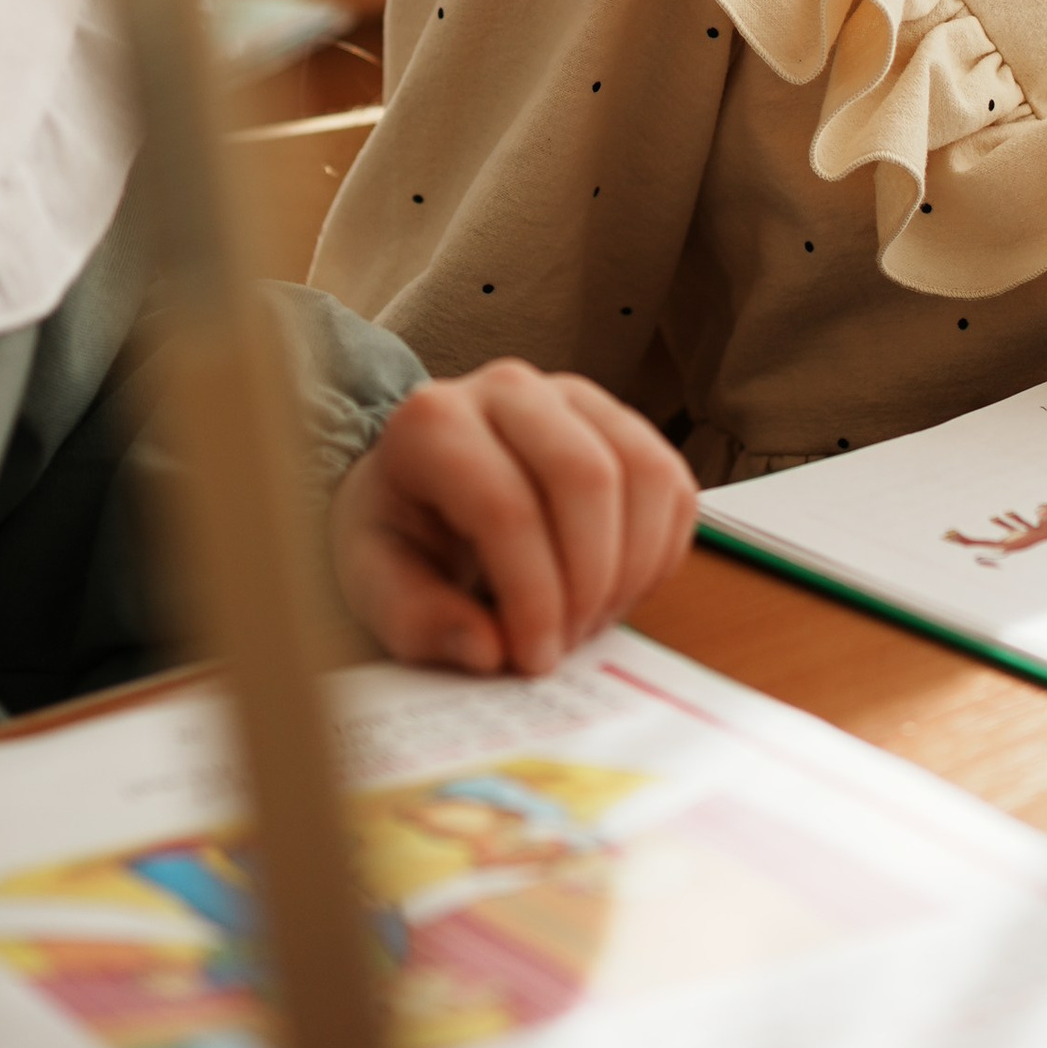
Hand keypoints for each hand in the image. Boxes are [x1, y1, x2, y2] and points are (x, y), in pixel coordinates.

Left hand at [330, 362, 697, 675]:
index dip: (533, 597)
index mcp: (433, 422)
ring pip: (642, 473)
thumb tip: (488, 649)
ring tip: (591, 621)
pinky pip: (671, 482)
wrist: (420, 490)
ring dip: (631, 568)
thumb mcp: (375, 584)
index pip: (506, 508)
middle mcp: (507, 389)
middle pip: (586, 479)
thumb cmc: (401, 533)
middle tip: (568, 644)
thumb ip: (419, 620)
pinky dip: (660, 551)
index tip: (534, 657)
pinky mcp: (619, 420)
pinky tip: (617, 590)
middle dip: (589, 581)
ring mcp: (572, 397)